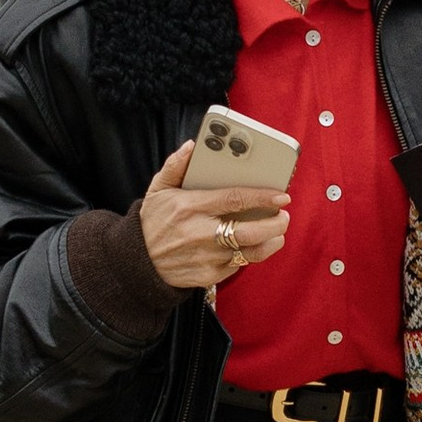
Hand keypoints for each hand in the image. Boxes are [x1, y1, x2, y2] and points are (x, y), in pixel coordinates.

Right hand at [137, 137, 290, 292]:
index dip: (262, 197)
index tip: (281, 195)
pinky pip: (238, 265)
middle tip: (284, 215)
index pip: (234, 200)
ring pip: (250, 252)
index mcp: (190, 207)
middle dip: (274, 223)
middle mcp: (200, 233)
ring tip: (278, 232)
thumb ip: (175, 166)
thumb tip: (192, 146)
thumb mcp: (157, 190)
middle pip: (249, 231)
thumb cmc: (152, 223)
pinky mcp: (208, 275)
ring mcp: (206, 257)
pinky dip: (250, 254)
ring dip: (271, 242)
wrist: (136, 263)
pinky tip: (255, 245)